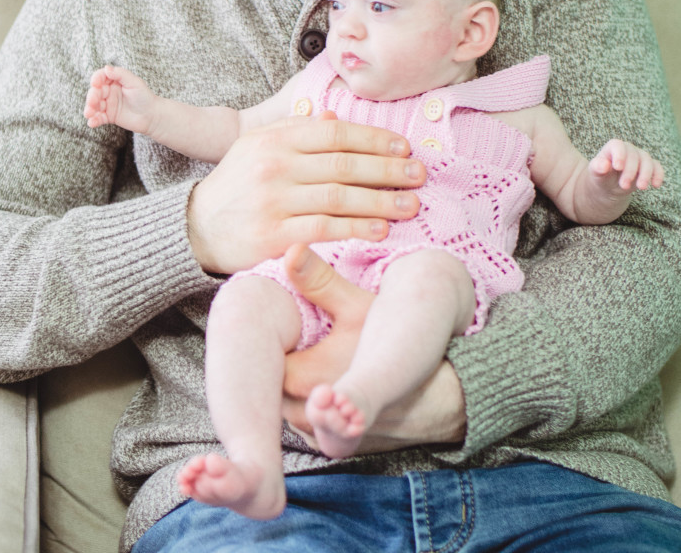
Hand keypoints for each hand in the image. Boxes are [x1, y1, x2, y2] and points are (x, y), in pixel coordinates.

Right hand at [84, 65, 157, 132]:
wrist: (152, 116)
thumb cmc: (144, 96)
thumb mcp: (135, 82)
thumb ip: (121, 74)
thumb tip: (106, 68)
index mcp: (114, 80)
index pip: (101, 77)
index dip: (96, 79)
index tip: (95, 83)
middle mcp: (109, 91)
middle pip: (95, 92)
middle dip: (92, 97)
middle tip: (92, 102)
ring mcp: (108, 104)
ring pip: (94, 105)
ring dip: (90, 109)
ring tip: (88, 114)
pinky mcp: (109, 116)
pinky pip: (99, 118)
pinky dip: (94, 120)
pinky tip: (92, 123)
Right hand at [187, 112, 425, 274]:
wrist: (197, 227)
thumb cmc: (236, 184)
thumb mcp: (257, 146)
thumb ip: (294, 130)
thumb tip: (333, 115)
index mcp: (274, 139)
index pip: (335, 133)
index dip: (374, 139)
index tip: (404, 148)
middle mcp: (274, 166)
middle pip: (344, 164)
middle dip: (387, 169)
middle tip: (418, 175)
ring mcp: (273, 201)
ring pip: (339, 197)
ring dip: (381, 201)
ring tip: (410, 204)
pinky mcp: (273, 235)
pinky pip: (324, 229)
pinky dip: (356, 228)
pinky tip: (380, 229)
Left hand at [281, 245, 465, 450]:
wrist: (437, 392)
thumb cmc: (394, 341)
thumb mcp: (356, 306)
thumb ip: (319, 280)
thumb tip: (291, 250)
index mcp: (307, 381)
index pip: (259, 368)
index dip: (261, 347)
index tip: (267, 326)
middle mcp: (310, 418)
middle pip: (269, 392)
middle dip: (272, 369)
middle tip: (274, 341)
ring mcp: (323, 437)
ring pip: (286, 412)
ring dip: (286, 391)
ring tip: (292, 358)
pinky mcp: (334, 447)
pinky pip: (306, 427)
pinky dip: (305, 408)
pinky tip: (311, 383)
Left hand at [590, 140, 663, 192]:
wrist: (610, 186)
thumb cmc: (601, 176)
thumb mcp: (596, 173)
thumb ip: (597, 167)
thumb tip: (604, 165)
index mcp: (613, 147)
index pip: (617, 146)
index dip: (619, 155)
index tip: (617, 167)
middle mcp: (628, 149)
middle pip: (633, 156)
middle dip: (630, 172)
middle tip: (623, 186)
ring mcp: (640, 156)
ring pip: (647, 161)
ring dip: (645, 175)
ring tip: (641, 188)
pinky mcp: (650, 166)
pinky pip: (657, 167)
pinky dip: (658, 175)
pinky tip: (655, 185)